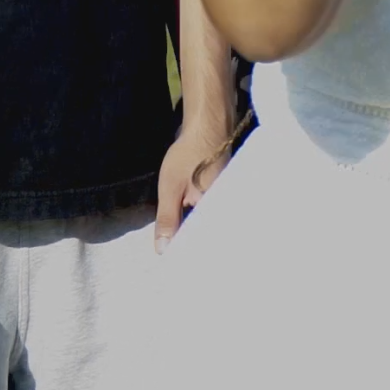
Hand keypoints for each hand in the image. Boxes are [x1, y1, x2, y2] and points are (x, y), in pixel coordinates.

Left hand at [154, 121, 232, 250]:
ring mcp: (225, 197)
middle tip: (170, 253)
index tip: (173, 265)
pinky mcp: (222, 190)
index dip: (187, 252)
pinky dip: (198, 215)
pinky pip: (210, 209)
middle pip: (205, 231)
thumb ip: (168, 219)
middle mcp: (225, 206)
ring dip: (193, 228)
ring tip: (176, 242)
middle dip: (189, 241)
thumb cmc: (190, 155)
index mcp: (217, 210)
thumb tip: (163, 251)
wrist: (207, 124)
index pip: (202, 240)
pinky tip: (187, 217)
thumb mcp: (171, 188)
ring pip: (207, 220)